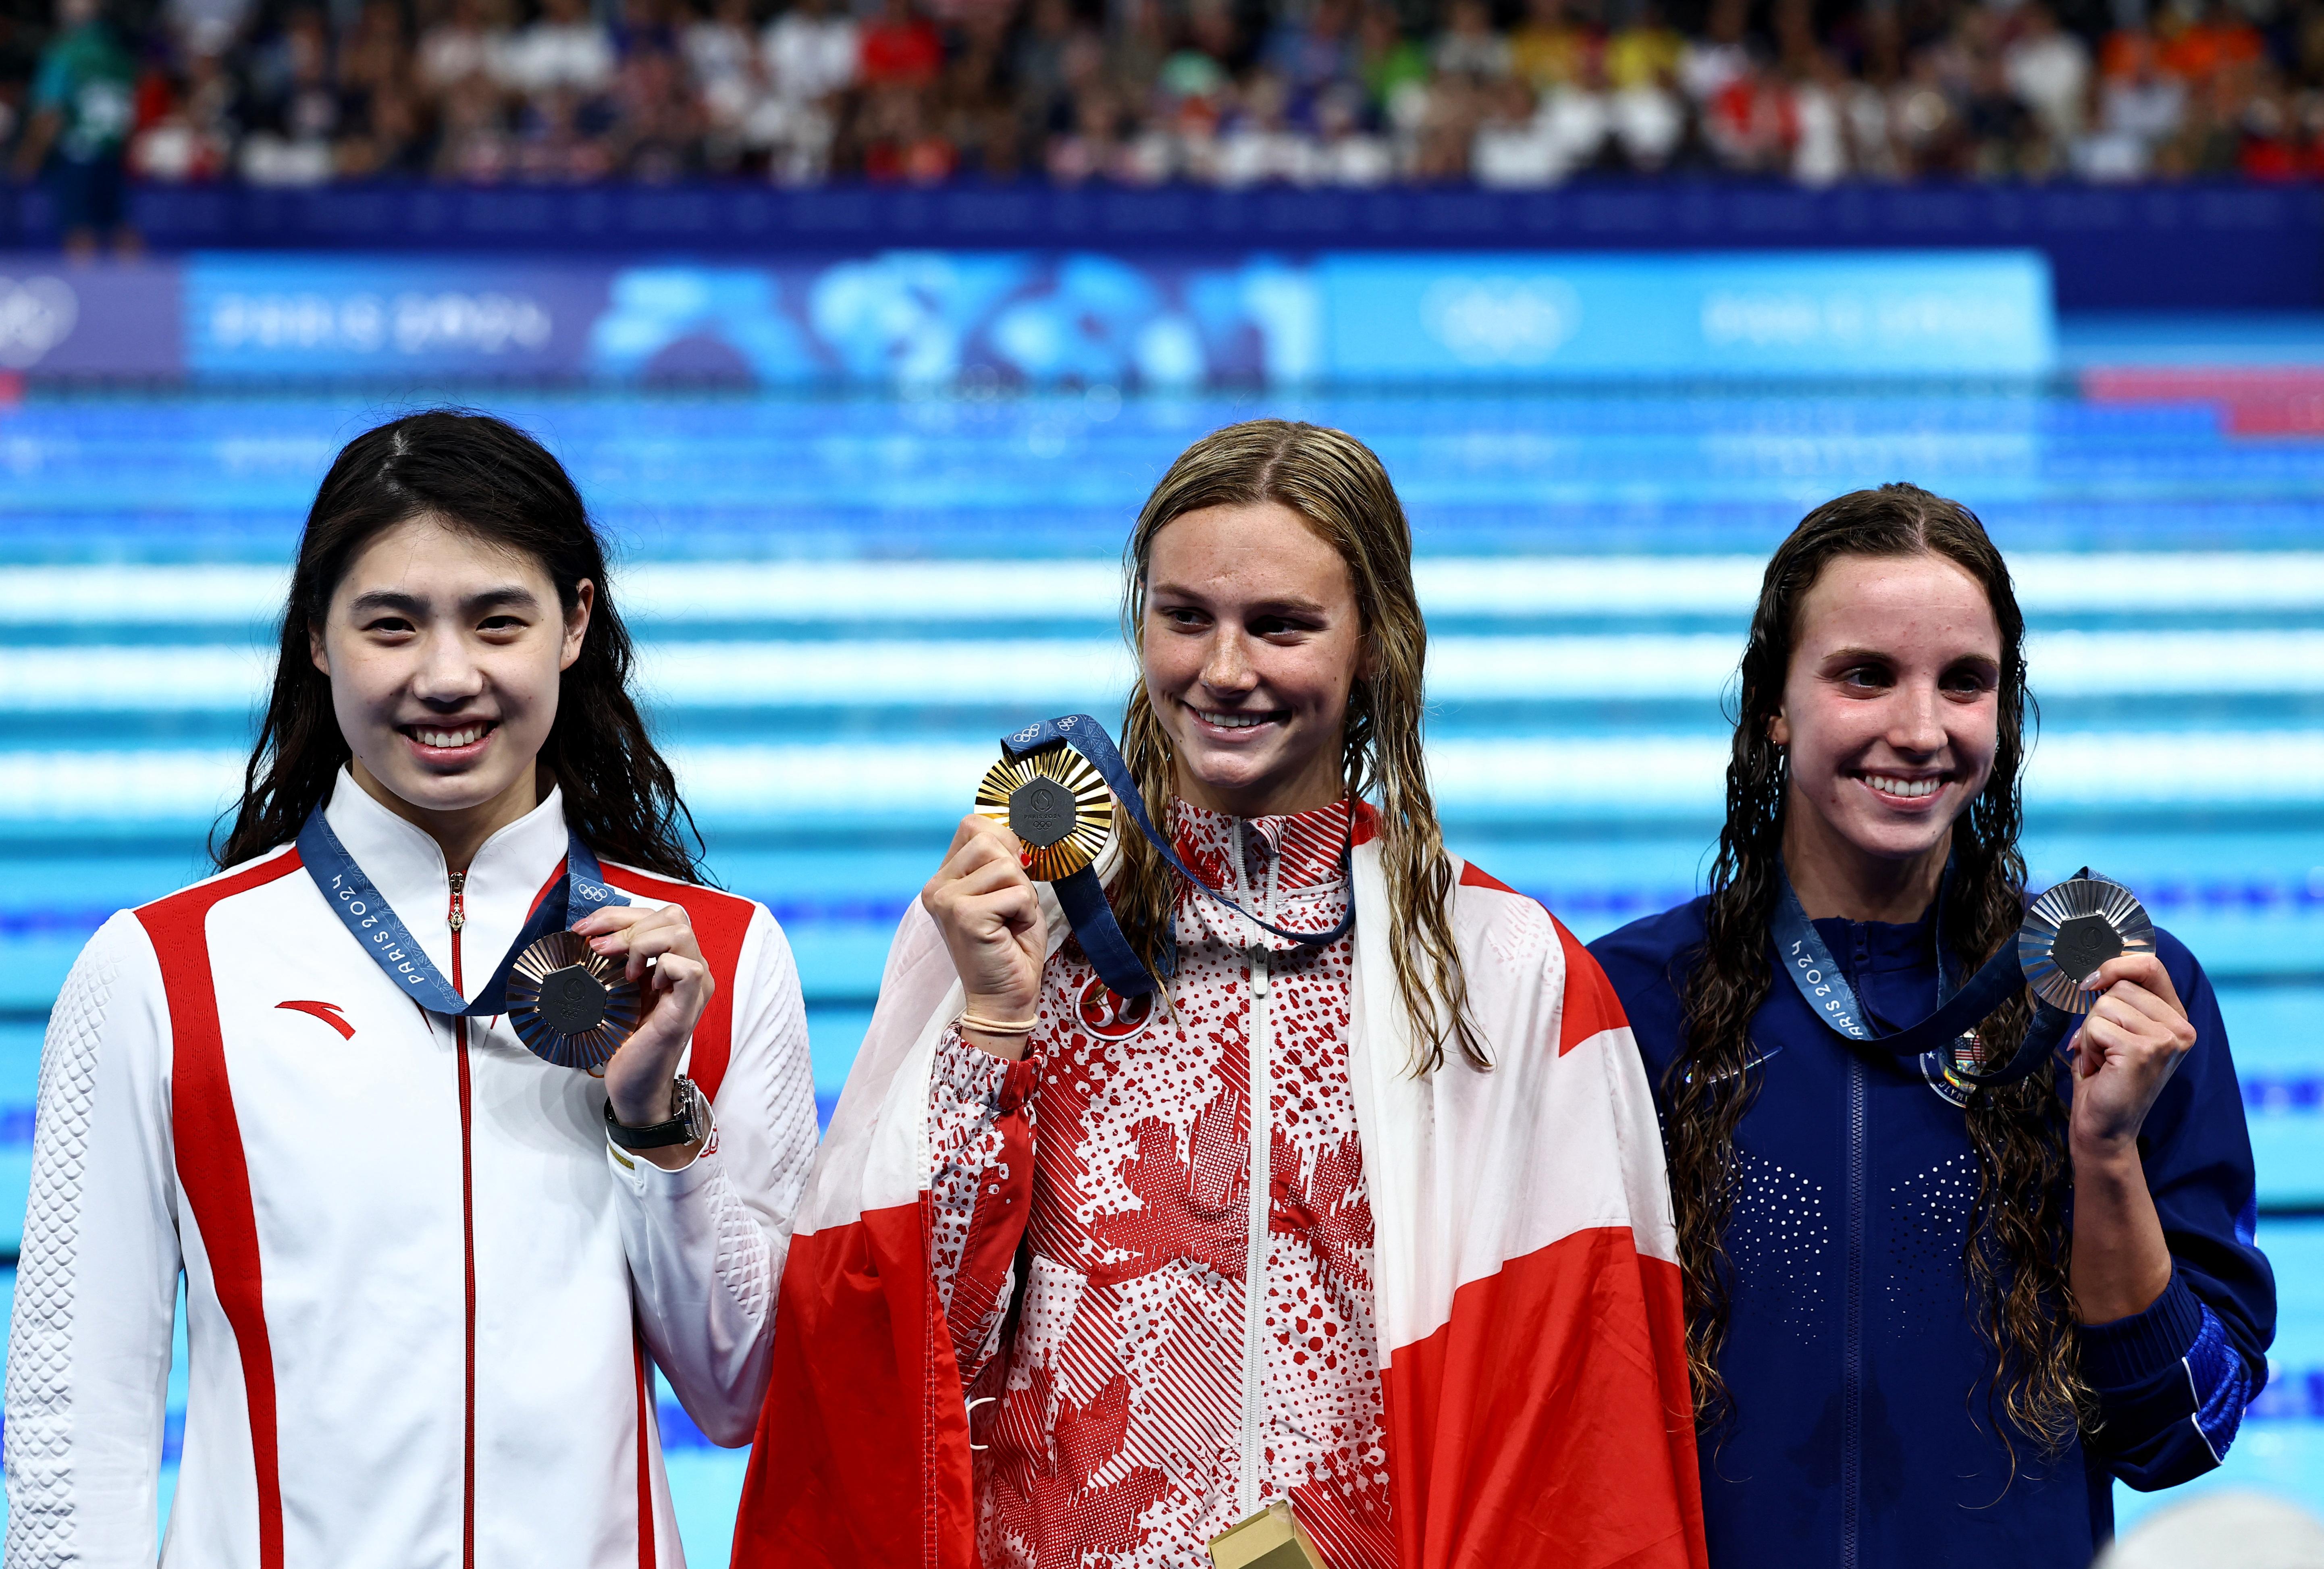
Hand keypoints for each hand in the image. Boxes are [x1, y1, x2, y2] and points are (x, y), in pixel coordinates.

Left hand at [573, 902, 713, 1166]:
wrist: (632, 1085)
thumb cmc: (622, 1041)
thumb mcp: (613, 991)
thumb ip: (612, 961)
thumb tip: (584, 933)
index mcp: (672, 960)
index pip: (657, 914)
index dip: (618, 914)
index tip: (584, 929)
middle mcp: (689, 968)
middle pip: (673, 915)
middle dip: (627, 923)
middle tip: (598, 948)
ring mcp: (693, 987)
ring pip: (682, 933)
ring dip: (641, 942)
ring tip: (621, 967)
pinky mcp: (689, 1007)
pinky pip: (688, 968)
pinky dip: (661, 967)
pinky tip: (642, 984)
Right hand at [921, 814, 1046, 1059]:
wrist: (1006, 998)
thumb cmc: (1012, 945)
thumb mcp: (1009, 890)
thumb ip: (1003, 857)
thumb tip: (1020, 821)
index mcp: (943, 877)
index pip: (974, 825)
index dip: (1005, 842)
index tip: (1012, 877)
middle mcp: (936, 886)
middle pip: (991, 840)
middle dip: (1017, 873)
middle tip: (1011, 909)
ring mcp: (946, 900)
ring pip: (1007, 865)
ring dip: (1023, 895)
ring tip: (1010, 922)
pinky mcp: (964, 915)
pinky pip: (1017, 892)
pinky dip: (1025, 913)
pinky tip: (1011, 933)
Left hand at [2067, 952, 2195, 1164]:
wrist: (2103, 1126)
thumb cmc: (2105, 1077)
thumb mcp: (2116, 1029)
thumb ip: (2118, 998)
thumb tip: (2095, 967)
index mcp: (2176, 1018)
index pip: (2151, 966)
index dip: (2117, 965)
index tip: (2093, 980)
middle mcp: (2181, 1028)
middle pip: (2120, 985)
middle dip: (2097, 1014)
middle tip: (2103, 1047)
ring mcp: (2166, 1040)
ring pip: (2105, 1004)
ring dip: (2091, 1032)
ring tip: (2103, 1059)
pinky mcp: (2144, 1051)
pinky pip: (2096, 1026)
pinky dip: (2088, 1046)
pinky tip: (2100, 1068)